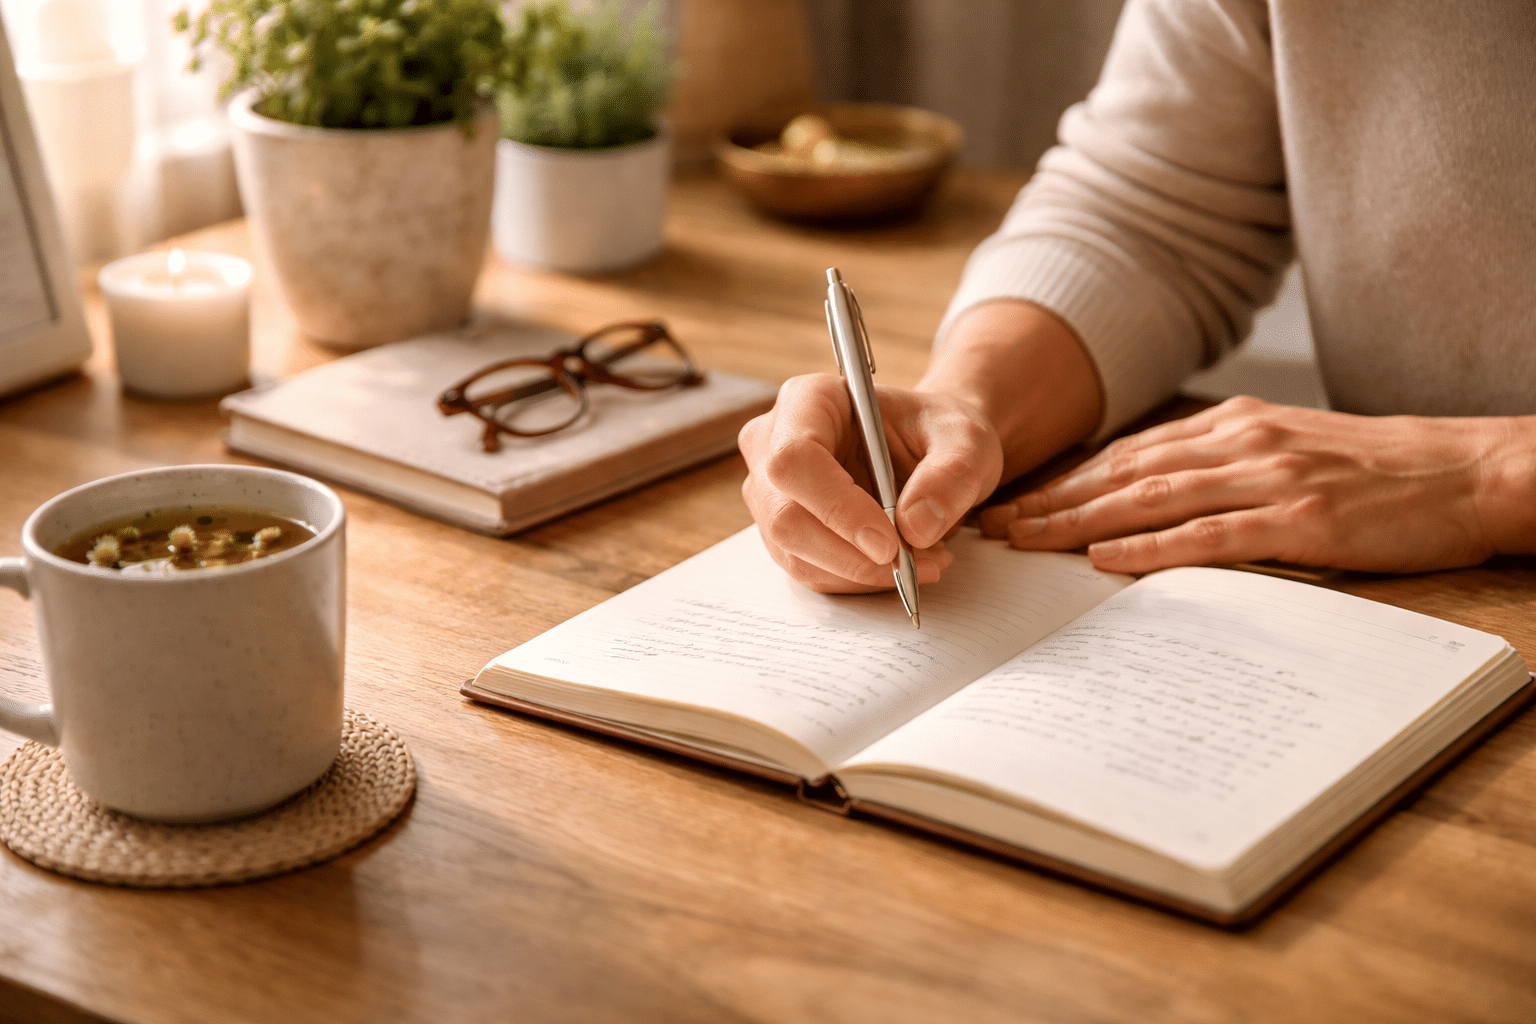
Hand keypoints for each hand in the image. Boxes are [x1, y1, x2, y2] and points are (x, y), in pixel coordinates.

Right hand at [739, 373, 1002, 591]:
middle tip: (914, 562)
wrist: (931, 449)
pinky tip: (899, 564)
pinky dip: (858, 579)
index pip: (795, 458)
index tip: (890, 542)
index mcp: (809, 400)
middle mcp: (774, 443)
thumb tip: (916, 527)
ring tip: (923, 560)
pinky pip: (809, 571)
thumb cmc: (938, 432)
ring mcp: (773, 493)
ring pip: (795, 553)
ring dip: (861, 572)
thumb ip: (950, 476)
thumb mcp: (965, 441)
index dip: (837, 507)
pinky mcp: (785, 532)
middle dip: (852, 554)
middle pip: (785, 516)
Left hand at [980, 396, 1535, 573]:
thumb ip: (1223, 468)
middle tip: (996, 525)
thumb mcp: (1291, 452)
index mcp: (1236, 426)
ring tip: (1026, 542)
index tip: (1016, 501)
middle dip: (1052, 501)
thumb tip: (1153, 504)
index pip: (1129, 454)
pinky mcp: (1300, 521)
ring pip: (1150, 499)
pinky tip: (1106, 560)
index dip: (1066, 480)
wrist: (1470, 470)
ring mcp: (1269, 479)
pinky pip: (1209, 535)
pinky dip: (1151, 548)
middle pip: (1123, 474)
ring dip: (1079, 523)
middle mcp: (1241, 443)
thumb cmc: (1380, 472)